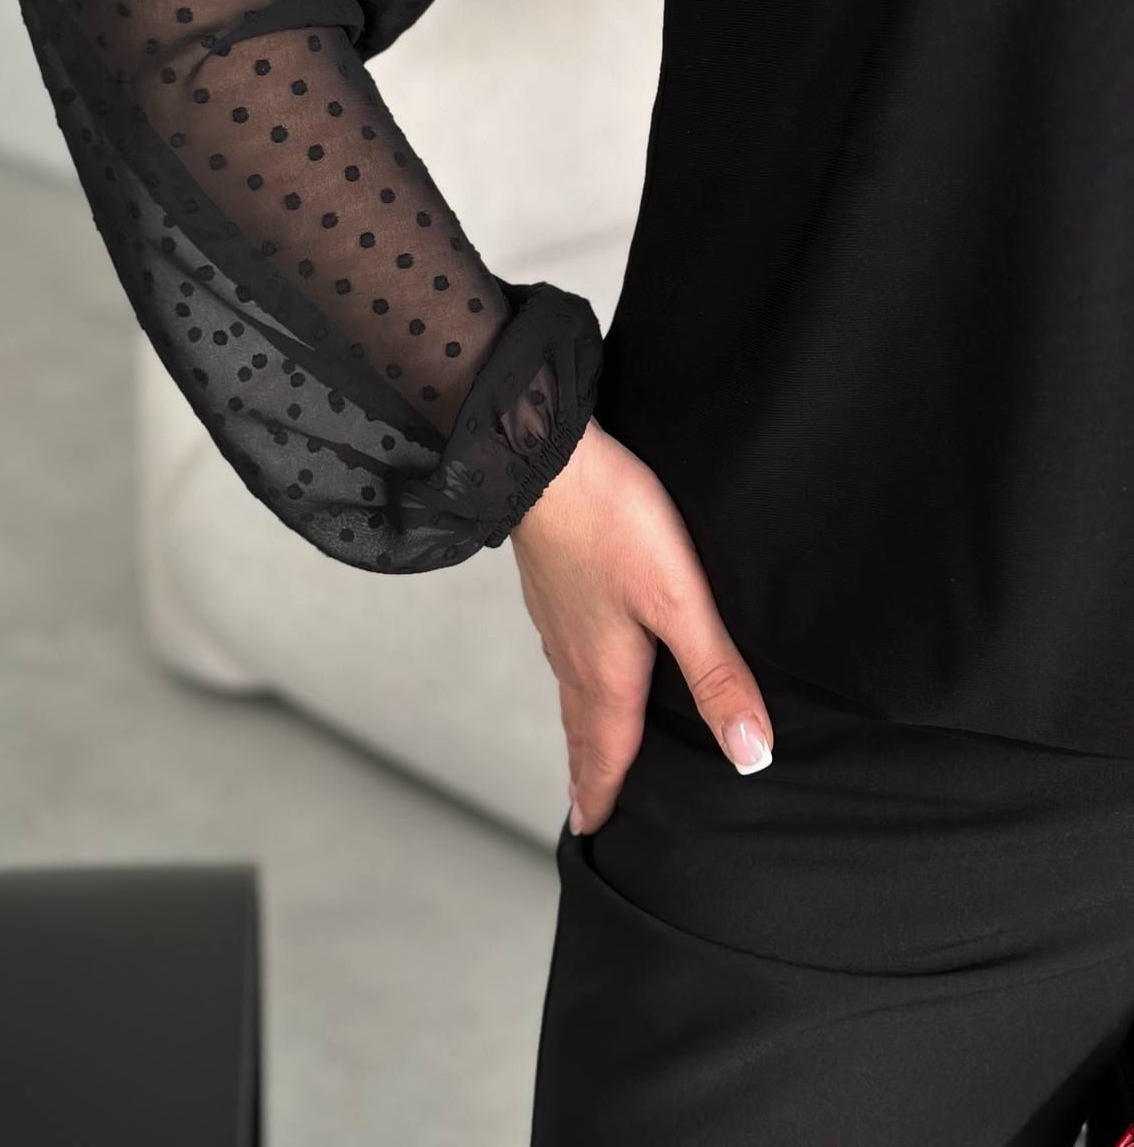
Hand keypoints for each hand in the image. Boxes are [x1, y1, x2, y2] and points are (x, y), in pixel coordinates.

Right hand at [508, 415, 773, 836]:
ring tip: (583, 749)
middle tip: (583, 813)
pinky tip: (576, 659)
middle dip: (586, 771)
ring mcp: (556, 617)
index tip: (594, 833)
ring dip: (577, 728)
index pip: (608, 750)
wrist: (543, 457)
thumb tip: (749, 756)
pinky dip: (570, 679)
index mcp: (607, 670)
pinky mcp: (551, 582)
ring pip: (569, 689)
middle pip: (582, 728)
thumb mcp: (678, 600)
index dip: (606, 794)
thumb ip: (715, 673)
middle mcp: (574, 653)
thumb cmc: (613, 522)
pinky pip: (561, 650)